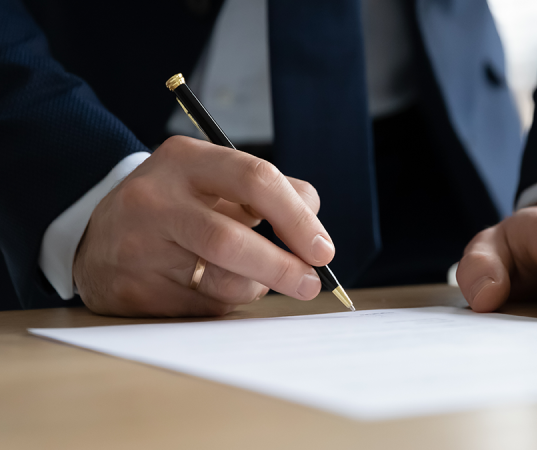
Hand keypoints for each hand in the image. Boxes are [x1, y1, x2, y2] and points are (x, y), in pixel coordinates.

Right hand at [73, 136, 332, 316]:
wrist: (97, 237)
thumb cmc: (178, 206)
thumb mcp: (214, 180)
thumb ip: (268, 194)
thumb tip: (315, 235)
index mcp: (185, 160)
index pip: (255, 179)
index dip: (297, 218)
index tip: (323, 249)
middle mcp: (156, 200)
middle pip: (231, 240)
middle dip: (282, 266)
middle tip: (311, 283)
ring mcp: (139, 247)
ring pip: (222, 280)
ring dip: (256, 286)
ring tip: (254, 276)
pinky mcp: (135, 291)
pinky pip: (204, 306)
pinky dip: (225, 300)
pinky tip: (209, 285)